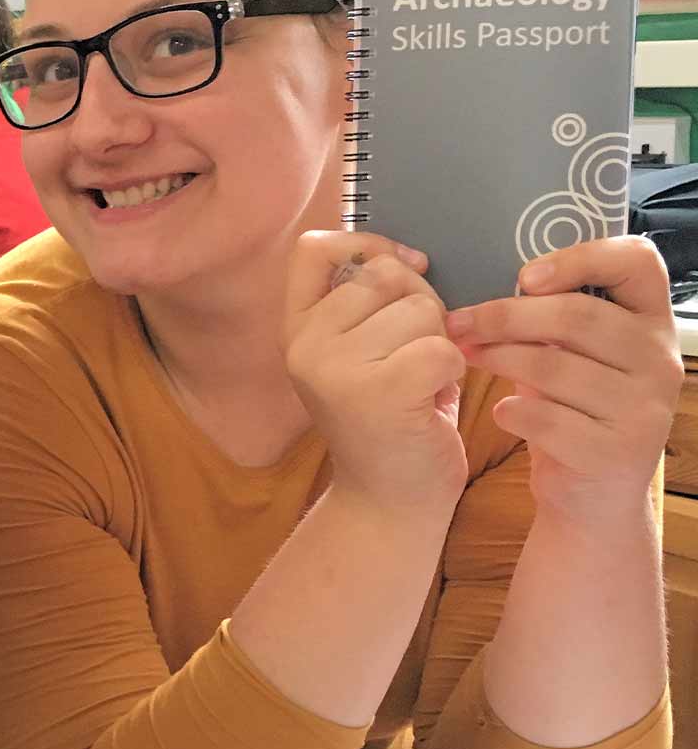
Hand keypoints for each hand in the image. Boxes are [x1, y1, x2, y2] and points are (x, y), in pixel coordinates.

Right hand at [285, 230, 468, 512]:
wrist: (389, 504)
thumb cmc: (391, 420)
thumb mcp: (362, 352)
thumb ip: (368, 304)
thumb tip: (410, 257)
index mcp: (295, 329)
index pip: (315, 248)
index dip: (367, 244)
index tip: (405, 268)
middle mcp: (303, 345)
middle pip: (387, 276)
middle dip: (421, 307)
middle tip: (415, 356)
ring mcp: (333, 368)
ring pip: (420, 311)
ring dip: (439, 344)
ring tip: (421, 384)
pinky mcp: (377, 392)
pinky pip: (443, 349)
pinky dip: (453, 374)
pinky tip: (432, 401)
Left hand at [446, 236, 679, 522]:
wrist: (592, 497)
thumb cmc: (573, 409)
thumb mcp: (574, 356)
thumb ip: (553, 320)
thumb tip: (488, 286)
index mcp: (653, 322)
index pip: (638, 262)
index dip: (581, 258)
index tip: (524, 276)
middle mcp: (660, 361)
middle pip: (578, 316)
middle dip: (505, 316)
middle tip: (459, 322)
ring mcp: (645, 409)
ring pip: (556, 368)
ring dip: (498, 358)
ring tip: (467, 357)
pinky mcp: (616, 452)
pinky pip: (548, 419)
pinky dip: (513, 412)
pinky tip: (502, 412)